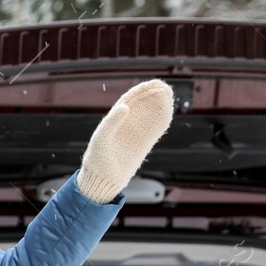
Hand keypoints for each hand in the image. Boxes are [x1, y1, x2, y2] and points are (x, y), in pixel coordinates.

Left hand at [75, 79, 174, 203]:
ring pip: (149, 117)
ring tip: (167, 95)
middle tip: (162, 86)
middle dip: (151, 96)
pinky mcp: (142, 146)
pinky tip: (168, 112)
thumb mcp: (101, 139)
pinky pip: (154, 131)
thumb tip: (124, 106)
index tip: (150, 84)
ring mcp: (134, 136)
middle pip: (140, 107)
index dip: (139, 92)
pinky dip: (160, 122)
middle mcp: (125, 126)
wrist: (103, 181)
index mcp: (113, 122)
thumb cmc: (97, 160)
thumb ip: (111, 123)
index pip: (128, 102)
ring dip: (158, 107)